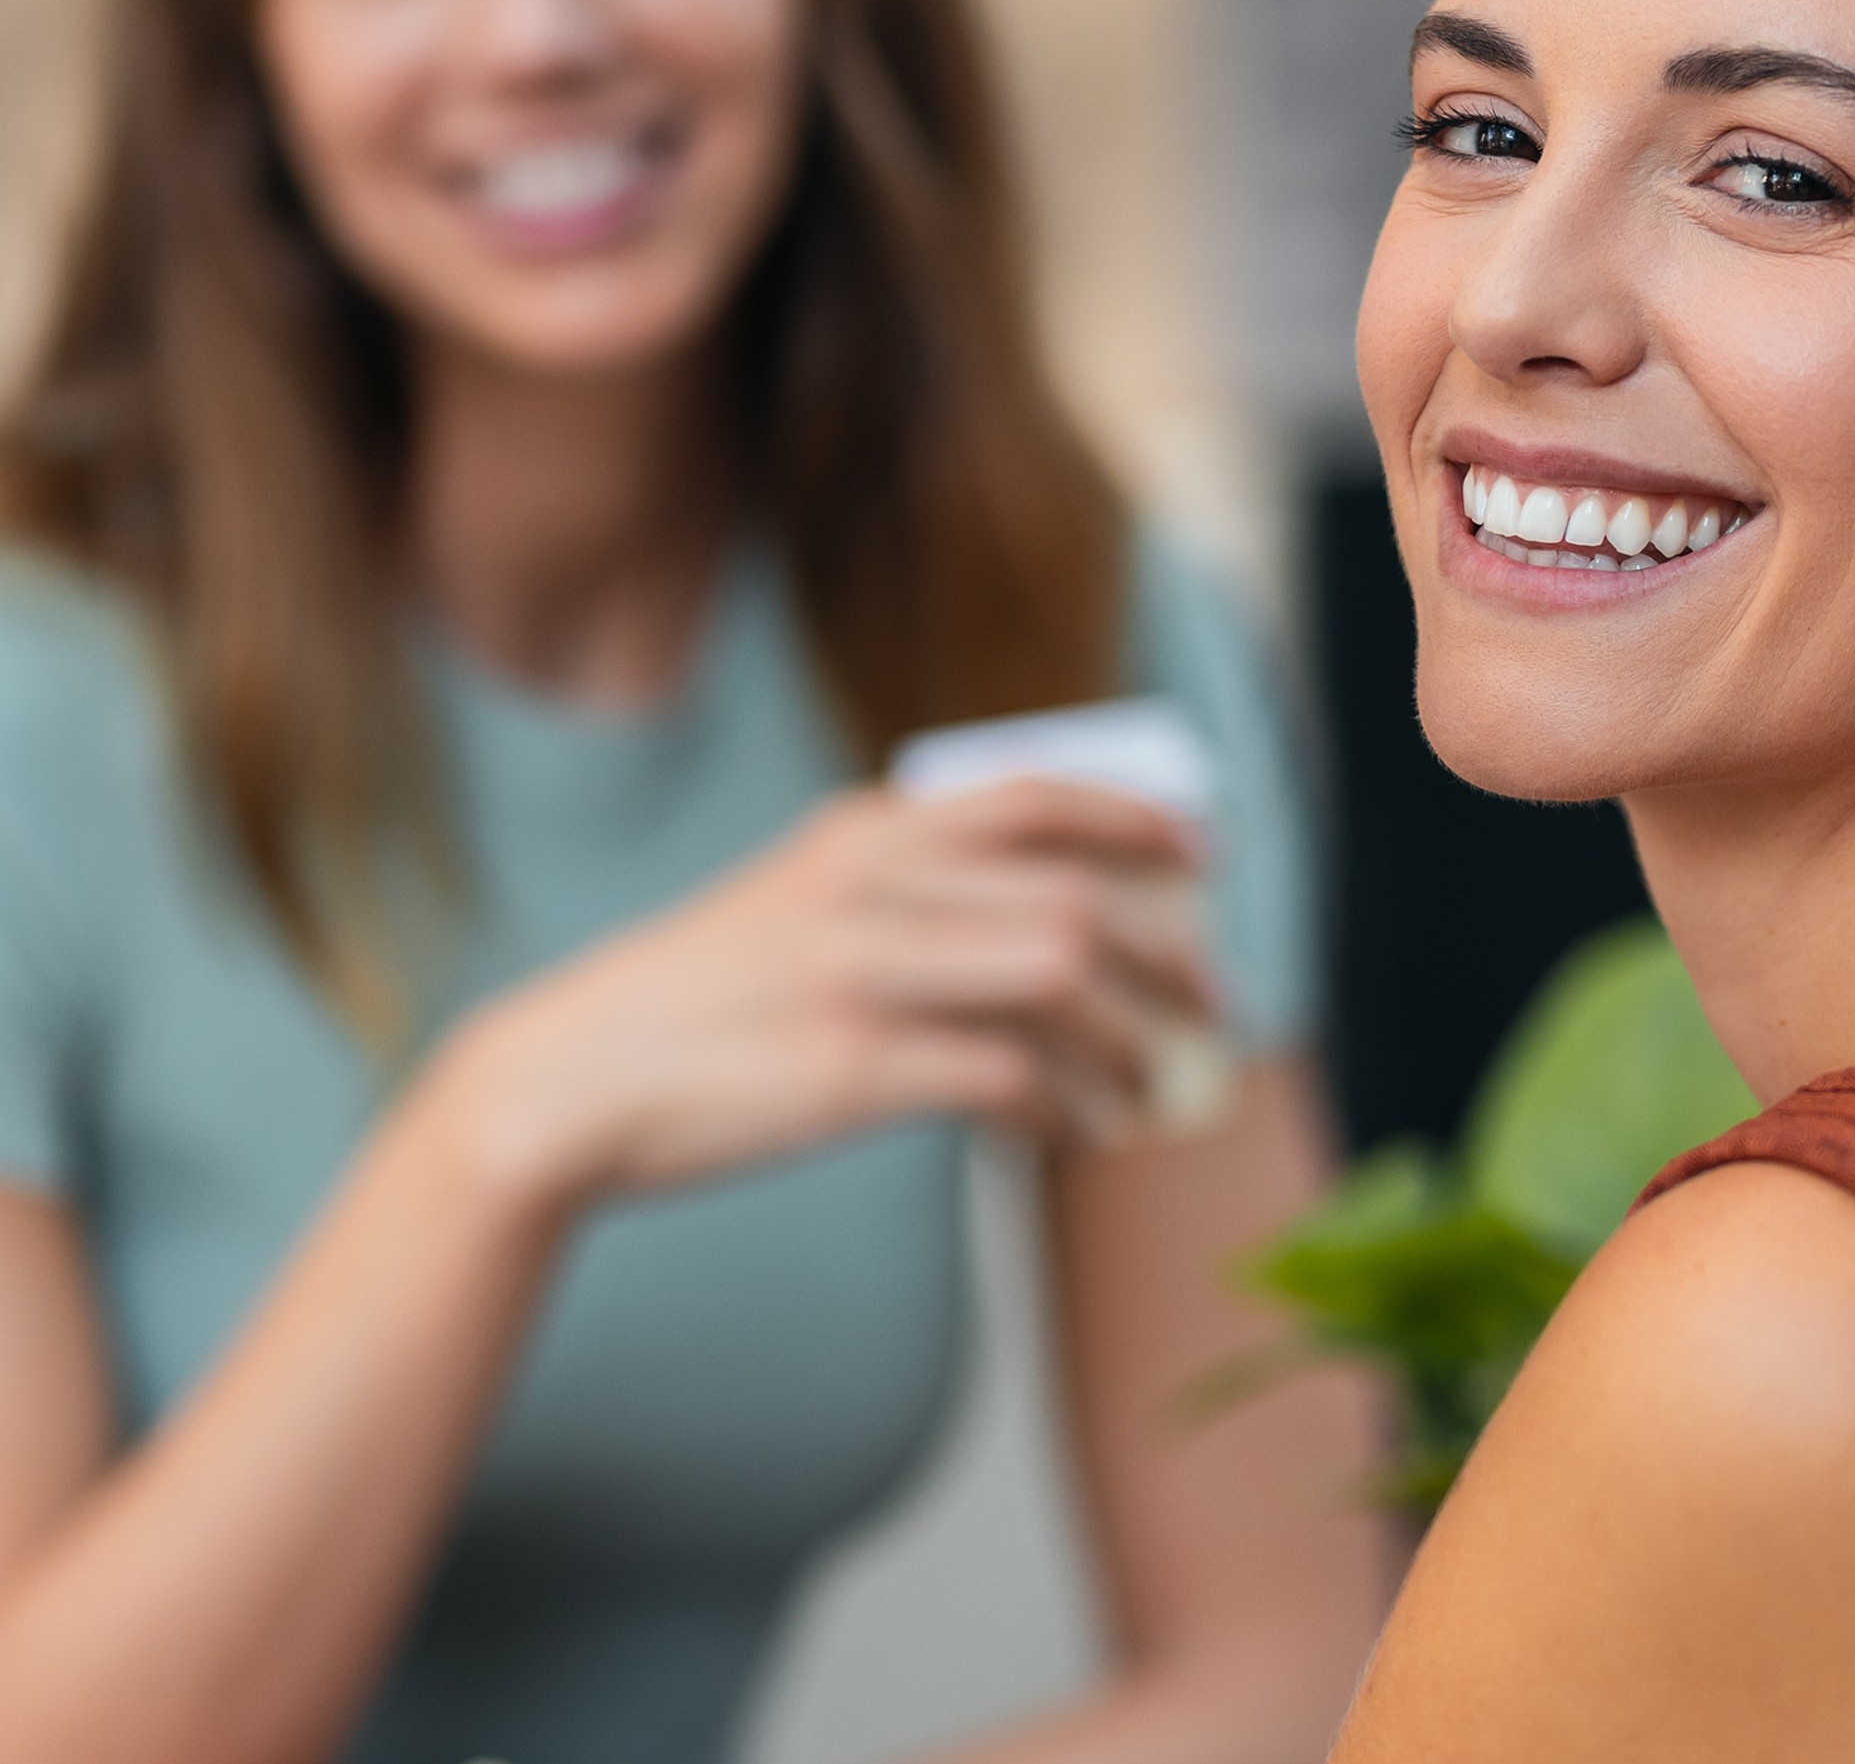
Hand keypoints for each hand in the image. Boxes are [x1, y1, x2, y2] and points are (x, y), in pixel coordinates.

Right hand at [416, 778, 1212, 1215]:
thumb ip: (909, 883)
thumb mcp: (801, 895)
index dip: (1136, 816)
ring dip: (1126, 1043)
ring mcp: (858, 974)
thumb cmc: (705, 998)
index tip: (1202, 851)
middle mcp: (868, 886)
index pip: (1034, 795)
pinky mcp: (848, 1067)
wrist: (568, 1080)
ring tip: (1146, 1088)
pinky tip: (1065, 1133)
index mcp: (862, 832)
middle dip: (1166, 955)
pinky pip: (1006, 1077)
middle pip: (1073, 899)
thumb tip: (1058, 913)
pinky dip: (1057, 1110)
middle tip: (1211, 1002)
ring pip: (1058, 983)